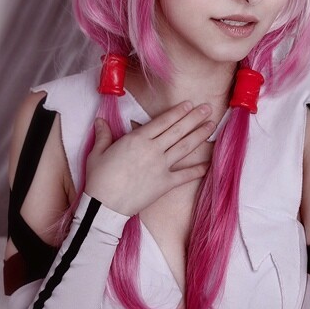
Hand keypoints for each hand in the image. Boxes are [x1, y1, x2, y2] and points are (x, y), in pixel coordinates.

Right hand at [83, 101, 214, 215]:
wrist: (105, 205)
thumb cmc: (99, 178)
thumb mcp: (97, 152)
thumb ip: (103, 134)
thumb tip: (100, 120)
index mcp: (137, 139)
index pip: (163, 121)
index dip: (178, 112)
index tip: (189, 104)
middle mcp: (153, 150)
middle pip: (178, 130)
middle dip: (194, 118)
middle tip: (208, 108)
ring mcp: (161, 167)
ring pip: (185, 147)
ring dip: (199, 135)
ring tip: (211, 125)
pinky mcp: (165, 184)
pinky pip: (185, 175)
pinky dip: (198, 170)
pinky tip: (209, 164)